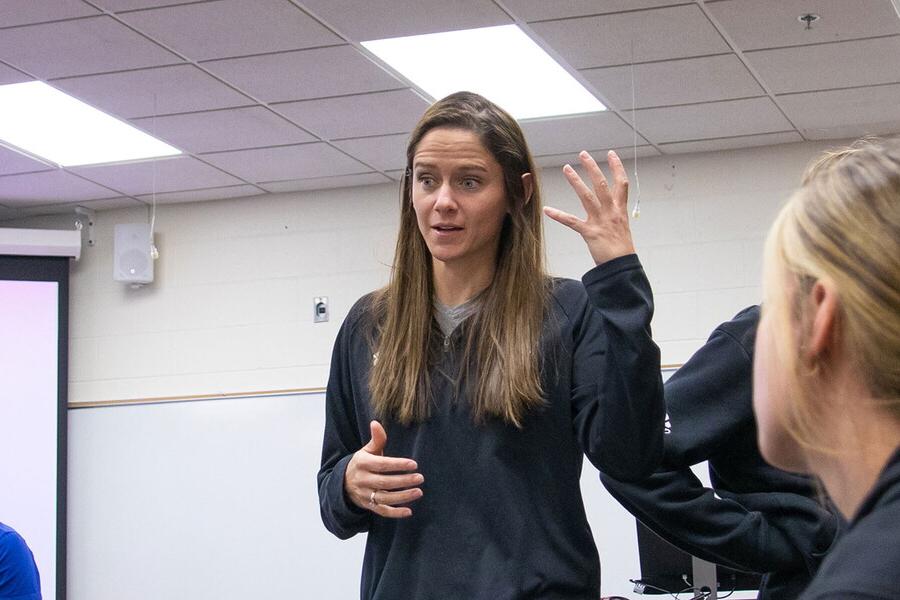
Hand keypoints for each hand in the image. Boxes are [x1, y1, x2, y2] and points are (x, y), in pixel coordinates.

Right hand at [344, 420, 423, 517]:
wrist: (343, 483)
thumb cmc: (362, 463)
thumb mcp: (367, 450)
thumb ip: (376, 438)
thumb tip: (375, 422)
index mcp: (363, 464)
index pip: (381, 464)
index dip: (398, 465)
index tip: (413, 464)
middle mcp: (363, 480)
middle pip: (384, 482)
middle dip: (403, 481)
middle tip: (420, 478)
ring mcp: (365, 495)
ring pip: (384, 498)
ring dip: (402, 497)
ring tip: (418, 492)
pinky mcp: (368, 506)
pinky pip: (382, 511)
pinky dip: (395, 513)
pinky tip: (409, 511)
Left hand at [544, 150, 635, 264]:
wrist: (621, 266)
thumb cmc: (621, 249)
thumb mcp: (621, 228)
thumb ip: (615, 214)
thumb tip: (610, 207)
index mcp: (620, 210)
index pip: (621, 184)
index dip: (617, 167)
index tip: (611, 154)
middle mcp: (611, 212)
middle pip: (602, 184)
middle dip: (592, 168)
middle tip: (583, 154)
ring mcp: (600, 221)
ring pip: (587, 196)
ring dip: (576, 181)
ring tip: (566, 168)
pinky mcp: (589, 232)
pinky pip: (571, 221)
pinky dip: (558, 215)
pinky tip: (548, 209)